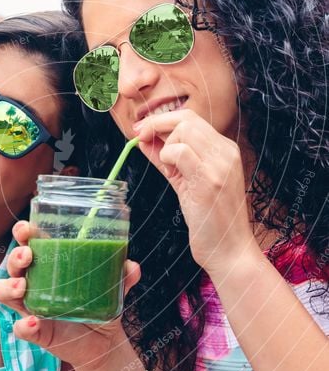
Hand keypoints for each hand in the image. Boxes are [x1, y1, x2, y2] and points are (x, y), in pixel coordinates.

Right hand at [0, 221, 140, 370]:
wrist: (103, 342)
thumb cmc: (100, 305)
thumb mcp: (114, 288)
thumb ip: (122, 277)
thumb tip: (132, 266)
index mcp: (48, 267)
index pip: (28, 243)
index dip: (23, 233)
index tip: (28, 227)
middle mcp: (33, 284)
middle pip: (12, 266)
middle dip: (15, 257)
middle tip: (27, 255)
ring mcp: (31, 308)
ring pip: (3, 293)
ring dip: (8, 287)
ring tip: (22, 287)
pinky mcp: (36, 332)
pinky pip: (21, 328)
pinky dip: (24, 326)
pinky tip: (34, 322)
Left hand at [134, 108, 256, 272]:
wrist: (230, 251)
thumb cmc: (211, 221)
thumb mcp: (187, 182)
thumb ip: (167, 160)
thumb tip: (144, 140)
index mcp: (225, 150)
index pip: (191, 118)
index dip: (162, 120)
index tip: (141, 130)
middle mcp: (226, 152)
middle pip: (186, 118)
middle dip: (156, 125)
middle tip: (139, 138)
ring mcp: (220, 164)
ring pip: (183, 130)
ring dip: (164, 146)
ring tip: (168, 169)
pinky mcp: (210, 180)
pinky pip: (179, 152)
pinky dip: (166, 158)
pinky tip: (170, 174)